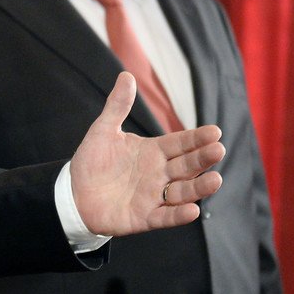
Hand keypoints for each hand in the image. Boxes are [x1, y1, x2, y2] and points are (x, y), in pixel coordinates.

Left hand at [70, 72, 224, 235]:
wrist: (74, 193)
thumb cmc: (92, 161)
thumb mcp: (104, 130)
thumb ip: (118, 106)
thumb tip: (127, 75)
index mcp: (153, 151)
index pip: (180, 143)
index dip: (197, 138)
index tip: (215, 131)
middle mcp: (159, 174)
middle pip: (187, 166)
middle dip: (203, 158)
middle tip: (218, 149)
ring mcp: (154, 196)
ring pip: (182, 191)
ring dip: (199, 187)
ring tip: (215, 179)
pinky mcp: (145, 218)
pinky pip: (165, 217)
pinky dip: (178, 215)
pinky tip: (192, 210)